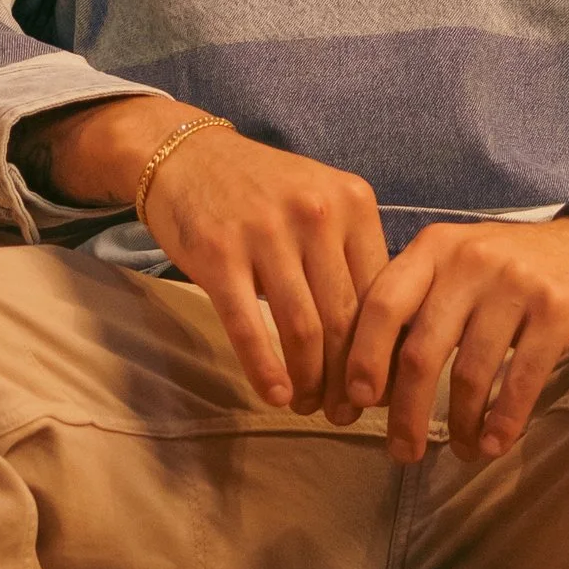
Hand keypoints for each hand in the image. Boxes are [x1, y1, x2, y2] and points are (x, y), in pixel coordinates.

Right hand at [24, 95, 387, 415]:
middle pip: (345, 318)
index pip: (381, 293)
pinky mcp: (219, 255)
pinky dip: (266, 370)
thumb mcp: (321, 202)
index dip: (382, 350)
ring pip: (304, 329)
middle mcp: (316, 215)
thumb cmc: (261, 190)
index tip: (378, 387)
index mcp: (353, 203)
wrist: (185, 155)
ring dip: (310, 381)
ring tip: (309, 406)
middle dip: (348, 378)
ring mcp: (266, 233)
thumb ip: (351, 254)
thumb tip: (383, 337)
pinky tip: (275, 395)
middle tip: (345, 413)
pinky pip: (250, 327)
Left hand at [339, 215, 568, 465]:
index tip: (356, 402)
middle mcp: (469, 260)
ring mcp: (515, 283)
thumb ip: (415, 307)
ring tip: (461, 450)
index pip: (382, 305)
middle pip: (421, 351)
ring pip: (469, 373)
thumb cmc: (511, 270)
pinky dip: (503, 421)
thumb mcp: (456, 268)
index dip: (363, 358)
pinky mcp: (557, 310)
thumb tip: (368, 380)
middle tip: (402, 452)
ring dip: (459, 424)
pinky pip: (520, 379)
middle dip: (406, 413)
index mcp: (434, 248)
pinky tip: (494, 443)